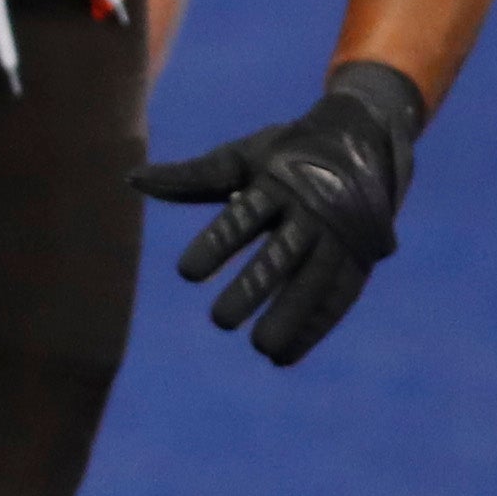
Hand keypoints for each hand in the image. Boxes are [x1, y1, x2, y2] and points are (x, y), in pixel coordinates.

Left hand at [133, 62, 424, 365]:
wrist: (365, 139)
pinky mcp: (359, 258)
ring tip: (261, 347)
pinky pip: (338, 297)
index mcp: (278, 181)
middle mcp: (313, 209)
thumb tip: (132, 179)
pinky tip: (284, 356)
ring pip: (314, 280)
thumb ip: (192, 178)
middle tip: (220, 321)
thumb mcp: (242, 157)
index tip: (185, 273)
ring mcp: (340, 235)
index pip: (244, 217)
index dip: (216, 244)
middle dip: (255, 286)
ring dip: (290, 316)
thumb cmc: (286, 153)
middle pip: (282, 253)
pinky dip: (314, 329)